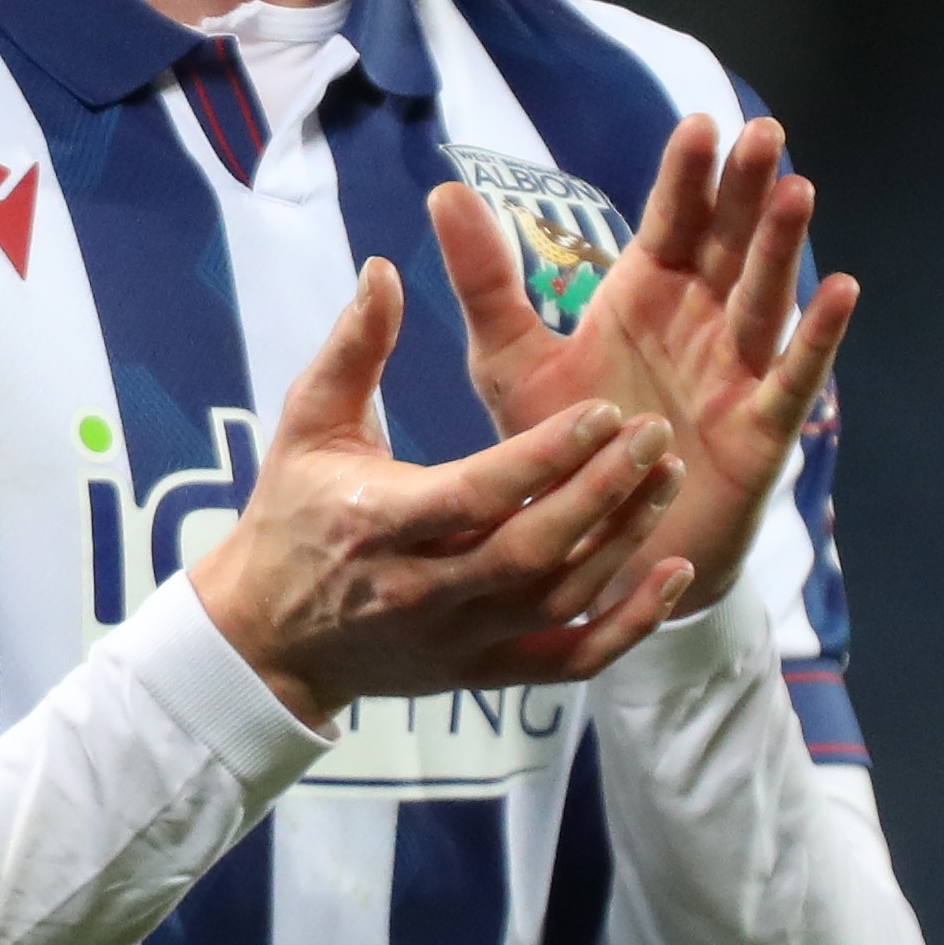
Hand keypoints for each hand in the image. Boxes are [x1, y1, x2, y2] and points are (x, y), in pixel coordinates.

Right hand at [184, 255, 694, 729]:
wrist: (268, 639)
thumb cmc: (291, 514)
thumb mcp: (306, 424)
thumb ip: (353, 347)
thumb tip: (383, 269)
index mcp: (376, 522)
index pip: (474, 494)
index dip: (544, 457)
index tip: (602, 411)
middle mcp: (420, 590)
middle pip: (529, 550)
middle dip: (601, 493)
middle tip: (655, 434)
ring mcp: (455, 641)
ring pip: (557, 600)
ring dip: (623, 543)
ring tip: (668, 477)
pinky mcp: (479, 675)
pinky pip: (568, 662)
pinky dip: (628, 627)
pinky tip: (675, 574)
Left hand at [433, 113, 854, 611]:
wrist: (595, 551)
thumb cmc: (563, 451)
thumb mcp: (510, 362)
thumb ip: (485, 282)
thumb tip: (443, 191)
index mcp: (643, 295)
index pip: (670, 222)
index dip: (686, 177)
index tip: (698, 126)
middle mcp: (697, 322)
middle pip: (727, 244)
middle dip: (745, 191)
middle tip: (763, 134)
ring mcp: (735, 371)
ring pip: (761, 297)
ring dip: (780, 248)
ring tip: (797, 191)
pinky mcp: (759, 428)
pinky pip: (791, 377)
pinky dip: (817, 337)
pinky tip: (839, 290)